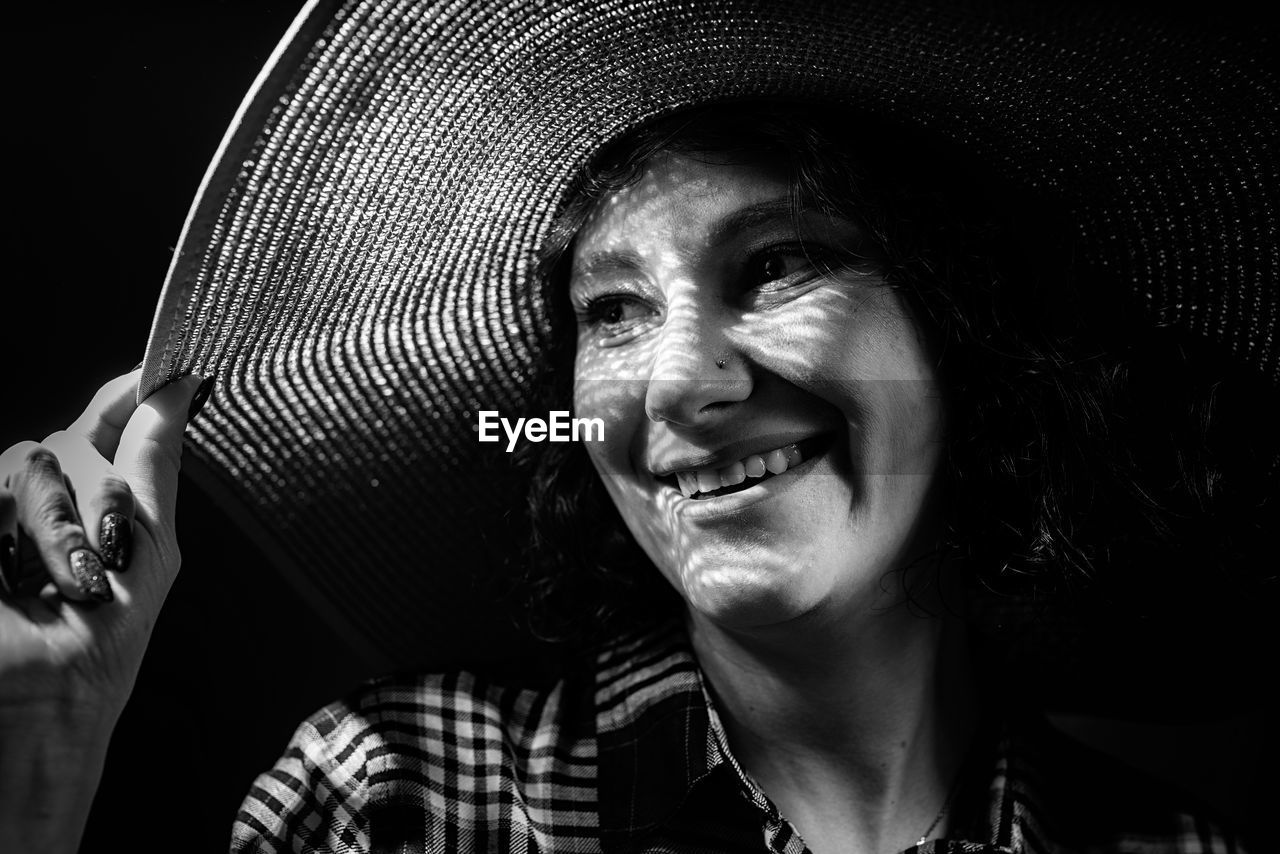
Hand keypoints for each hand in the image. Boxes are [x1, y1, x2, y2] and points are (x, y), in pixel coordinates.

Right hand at [0, 369, 206, 853]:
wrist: (49, 690)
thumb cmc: (107, 633)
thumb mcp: (151, 541)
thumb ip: (154, 460)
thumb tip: (180, 386)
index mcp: (98, 497)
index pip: (105, 421)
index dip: (129, 391)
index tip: (164, 367)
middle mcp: (45, 496)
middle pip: (68, 439)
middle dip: (97, 497)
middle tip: (105, 555)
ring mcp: (2, 512)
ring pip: (28, 460)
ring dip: (58, 526)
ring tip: (68, 579)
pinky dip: (24, 532)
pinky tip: (17, 578)